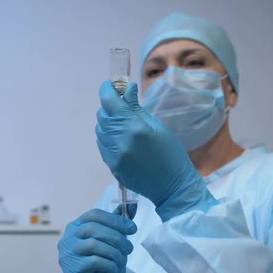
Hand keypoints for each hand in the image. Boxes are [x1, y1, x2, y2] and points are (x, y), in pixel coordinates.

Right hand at [58, 205, 136, 272]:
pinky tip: (113, 267)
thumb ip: (119, 222)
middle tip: (129, 247)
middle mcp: (69, 237)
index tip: (131, 228)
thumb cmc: (104, 257)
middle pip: (94, 229)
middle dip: (117, 237)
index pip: (93, 214)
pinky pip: (94, 261)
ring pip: (94, 245)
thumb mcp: (112, 238)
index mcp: (76, 225)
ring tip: (122, 258)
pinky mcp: (73, 269)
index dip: (114, 219)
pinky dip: (109, 263)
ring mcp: (68, 253)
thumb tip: (133, 205)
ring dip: (114, 251)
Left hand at [95, 82, 213, 220]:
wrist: (172, 187)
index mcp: (134, 127)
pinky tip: (120, 138)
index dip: (107, 90)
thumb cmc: (171, 154)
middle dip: (109, 106)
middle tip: (120, 104)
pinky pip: (102, 144)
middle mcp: (119, 140)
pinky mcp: (111, 165)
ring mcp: (113, 154)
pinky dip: (107, 137)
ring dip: (108, 122)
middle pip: (102, 115)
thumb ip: (137, 109)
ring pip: (100, 130)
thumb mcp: (158, 127)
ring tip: (122, 124)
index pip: (109, 101)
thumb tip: (127, 89)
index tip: (110, 85)